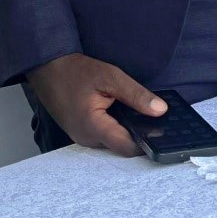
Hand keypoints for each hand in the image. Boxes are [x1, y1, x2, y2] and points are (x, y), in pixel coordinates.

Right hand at [26, 53, 166, 155]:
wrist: (49, 69)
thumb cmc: (77, 72)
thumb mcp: (112, 77)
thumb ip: (137, 95)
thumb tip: (161, 110)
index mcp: (94, 128)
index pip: (127, 148)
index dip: (147, 142)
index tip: (165, 132)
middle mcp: (87, 139)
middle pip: (122, 146)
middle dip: (140, 135)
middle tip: (158, 120)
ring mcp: (82, 137)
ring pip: (113, 142)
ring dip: (128, 131)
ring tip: (144, 115)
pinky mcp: (82, 132)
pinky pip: (104, 136)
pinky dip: (117, 127)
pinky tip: (126, 114)